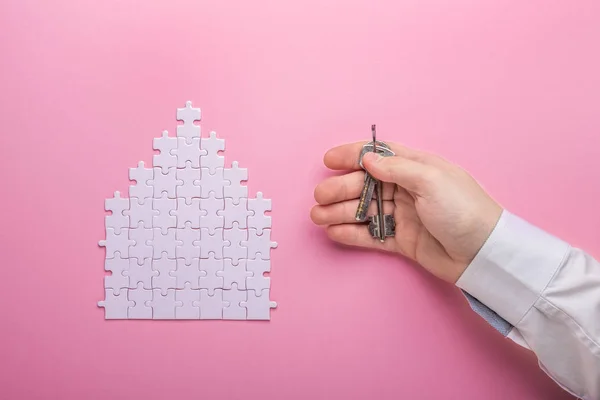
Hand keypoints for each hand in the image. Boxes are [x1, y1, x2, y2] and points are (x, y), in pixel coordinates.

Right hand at [310, 142, 502, 283]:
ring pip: (365, 211)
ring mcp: (403, 215)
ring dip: (341, 212)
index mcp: (415, 168)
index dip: (352, 155)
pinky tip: (334, 232)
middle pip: (365, 185)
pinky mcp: (402, 239)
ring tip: (319, 217)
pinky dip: (353, 234)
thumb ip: (396, 168)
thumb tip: (368, 159)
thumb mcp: (431, 180)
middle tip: (320, 197)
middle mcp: (406, 189)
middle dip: (340, 189)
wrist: (484, 253)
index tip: (328, 160)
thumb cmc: (463, 209)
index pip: (378, 155)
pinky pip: (372, 235)